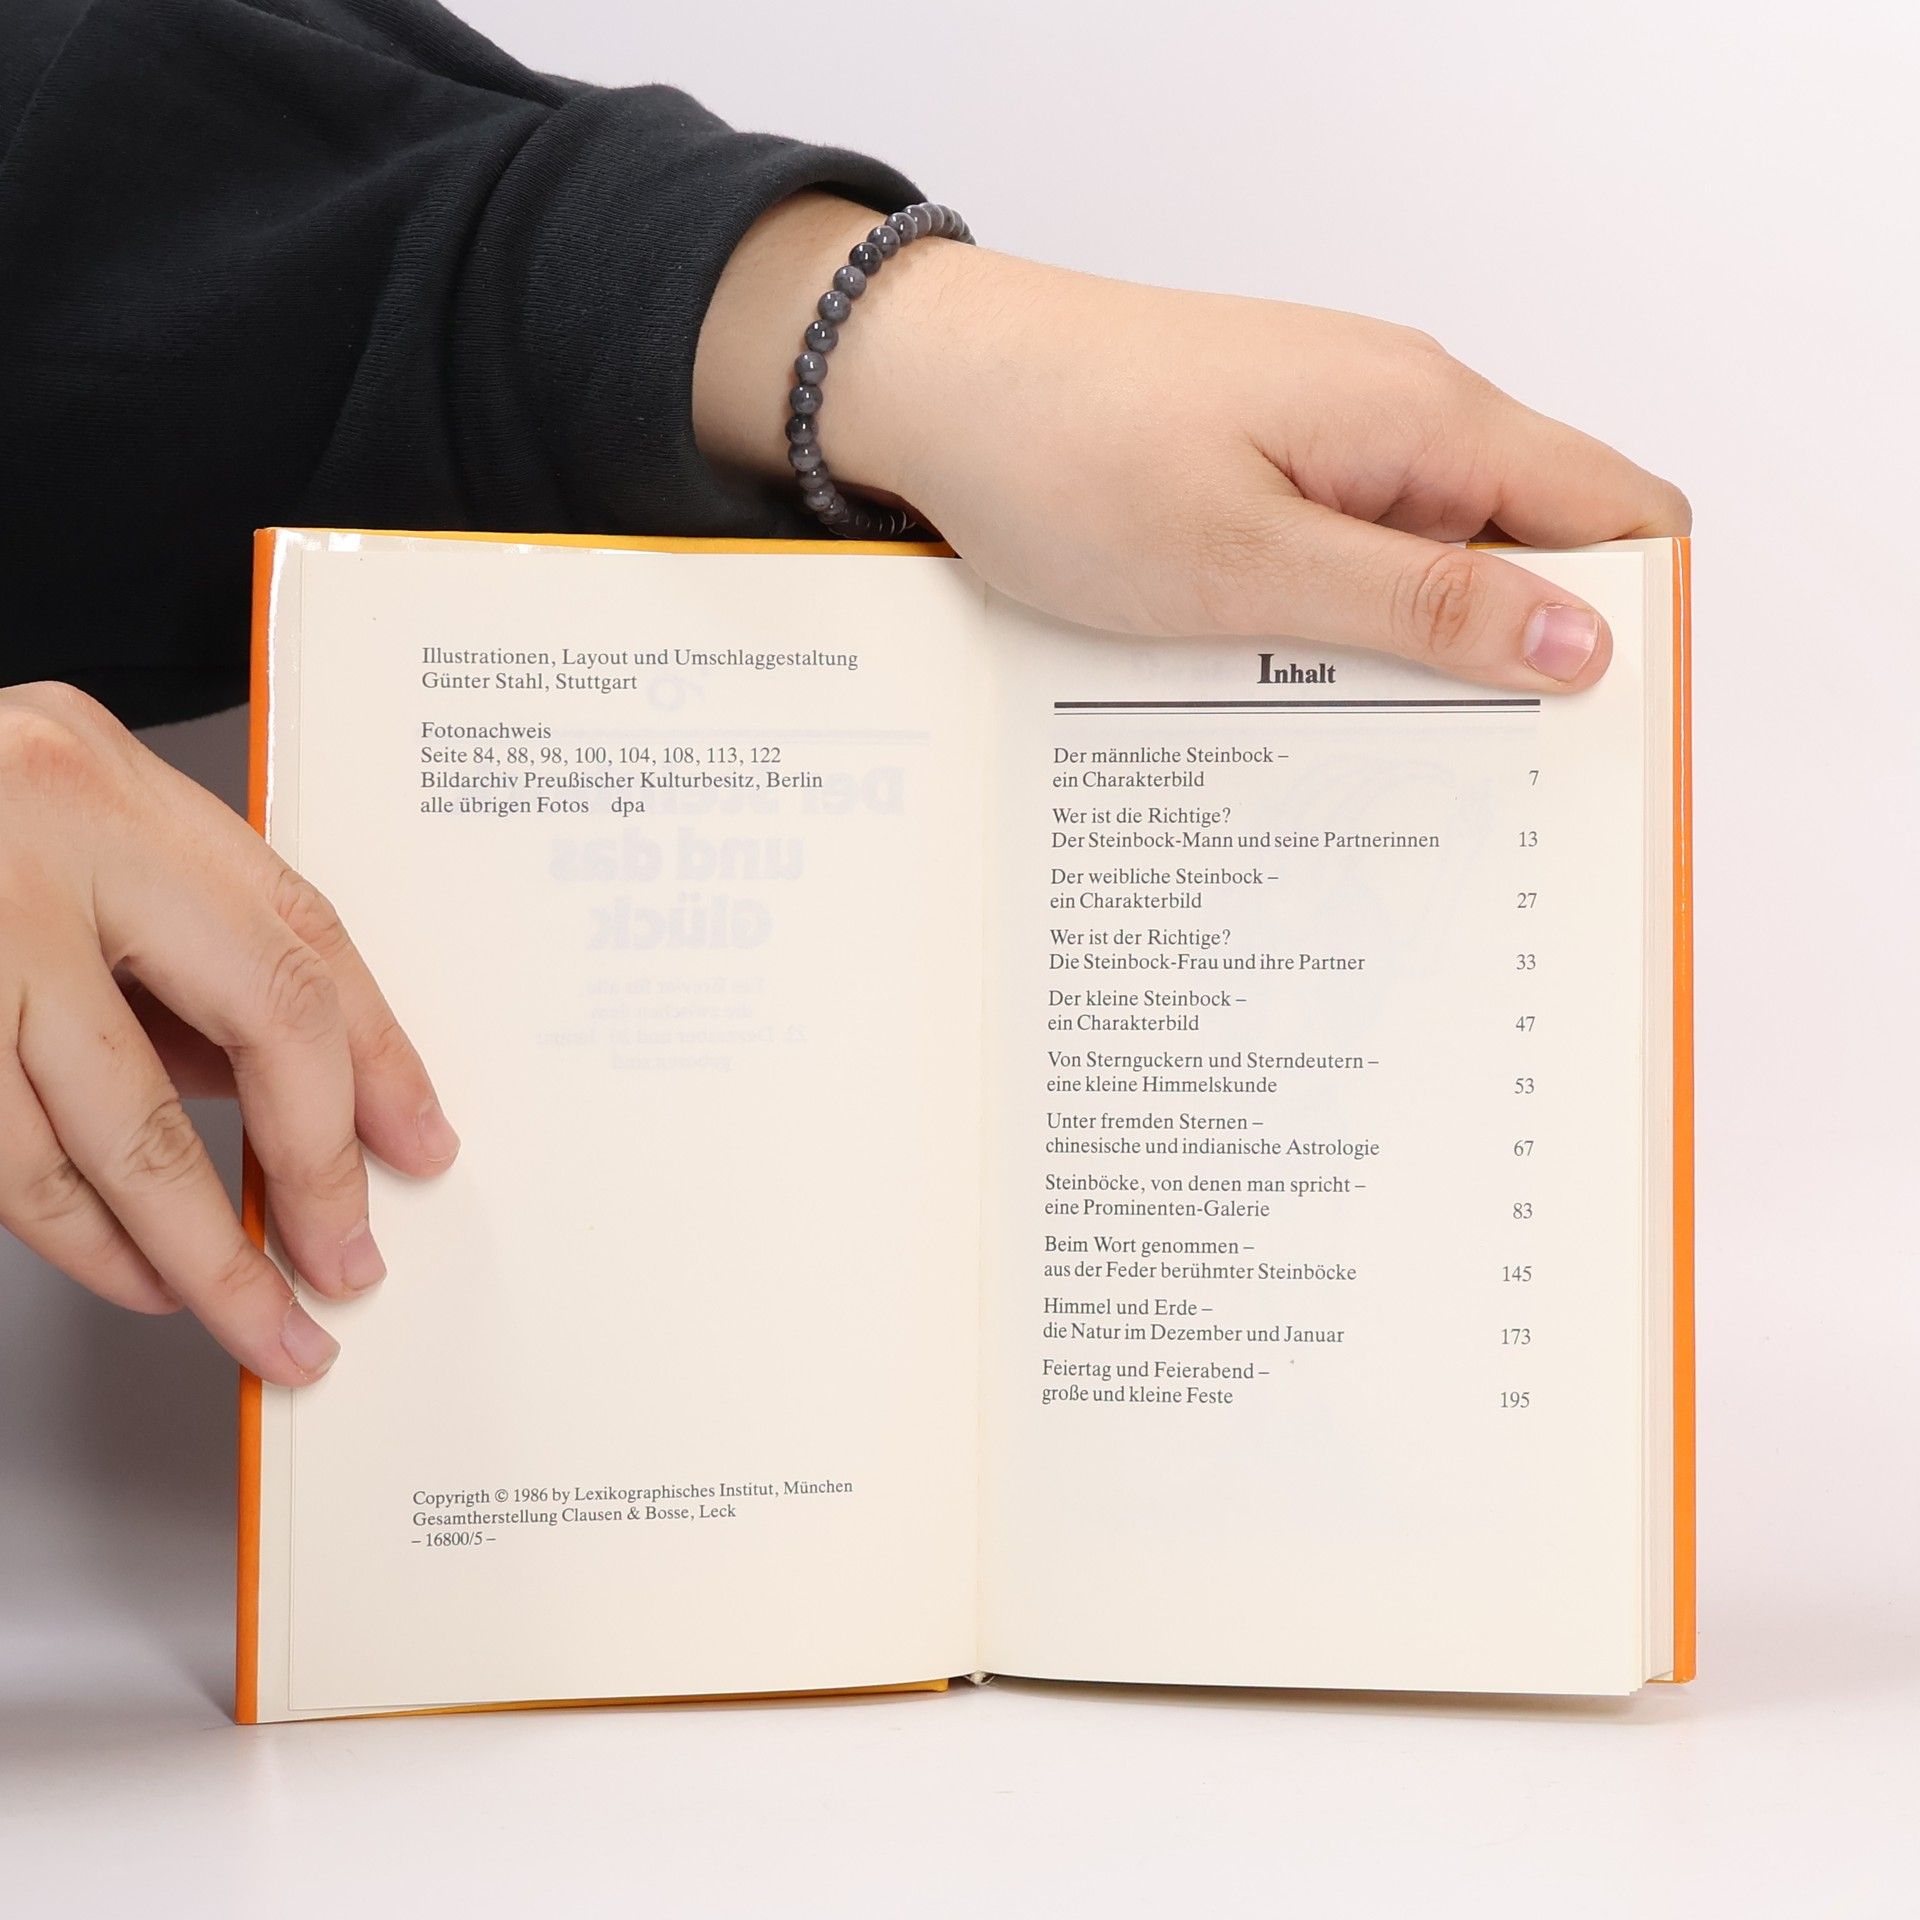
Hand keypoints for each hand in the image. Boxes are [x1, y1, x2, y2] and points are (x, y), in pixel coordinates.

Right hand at [0, 683, 457, 1385]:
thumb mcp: (54, 845)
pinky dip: (81, 1236)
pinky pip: (9, 1163)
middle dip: (318, 1170)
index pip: (305, 937)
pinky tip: (126, 1268)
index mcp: (112, 790)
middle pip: (263, 1020)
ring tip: (246, 1309)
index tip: (418, 1143)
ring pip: (122, 1131)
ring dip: (198, 1248)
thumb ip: (165, 949)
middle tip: (343, 1262)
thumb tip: (271, 1096)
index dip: (382, 1058)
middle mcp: (52, 843)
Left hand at [695, 196, 1689, 688]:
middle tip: (1451, 785)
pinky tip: (1280, 688)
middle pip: (1534, 550)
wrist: (929, 382)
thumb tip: (1587, 643)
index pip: (1622, 514)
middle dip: (1514, 665)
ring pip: (1432, 564)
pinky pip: (1347, 555)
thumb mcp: (1252, 562)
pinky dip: (1337, 624)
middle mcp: (1401, 415)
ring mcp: (1332, 438)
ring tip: (1345, 750)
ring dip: (1412, 655)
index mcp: (1429, 420)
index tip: (1583, 743)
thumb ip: (1424, 606)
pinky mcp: (1269, 464)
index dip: (1628, 626)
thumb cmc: (1066, 452)